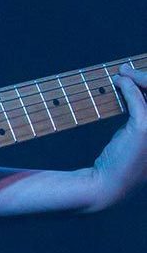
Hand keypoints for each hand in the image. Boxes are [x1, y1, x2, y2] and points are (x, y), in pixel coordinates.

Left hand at [88, 64, 146, 209]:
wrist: (108, 183)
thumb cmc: (122, 159)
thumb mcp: (138, 133)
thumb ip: (143, 111)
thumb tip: (134, 84)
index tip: (138, 76)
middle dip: (145, 78)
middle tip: (126, 69)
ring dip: (136, 79)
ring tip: (121, 73)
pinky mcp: (144, 131)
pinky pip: (138, 102)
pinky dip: (128, 88)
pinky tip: (119, 82)